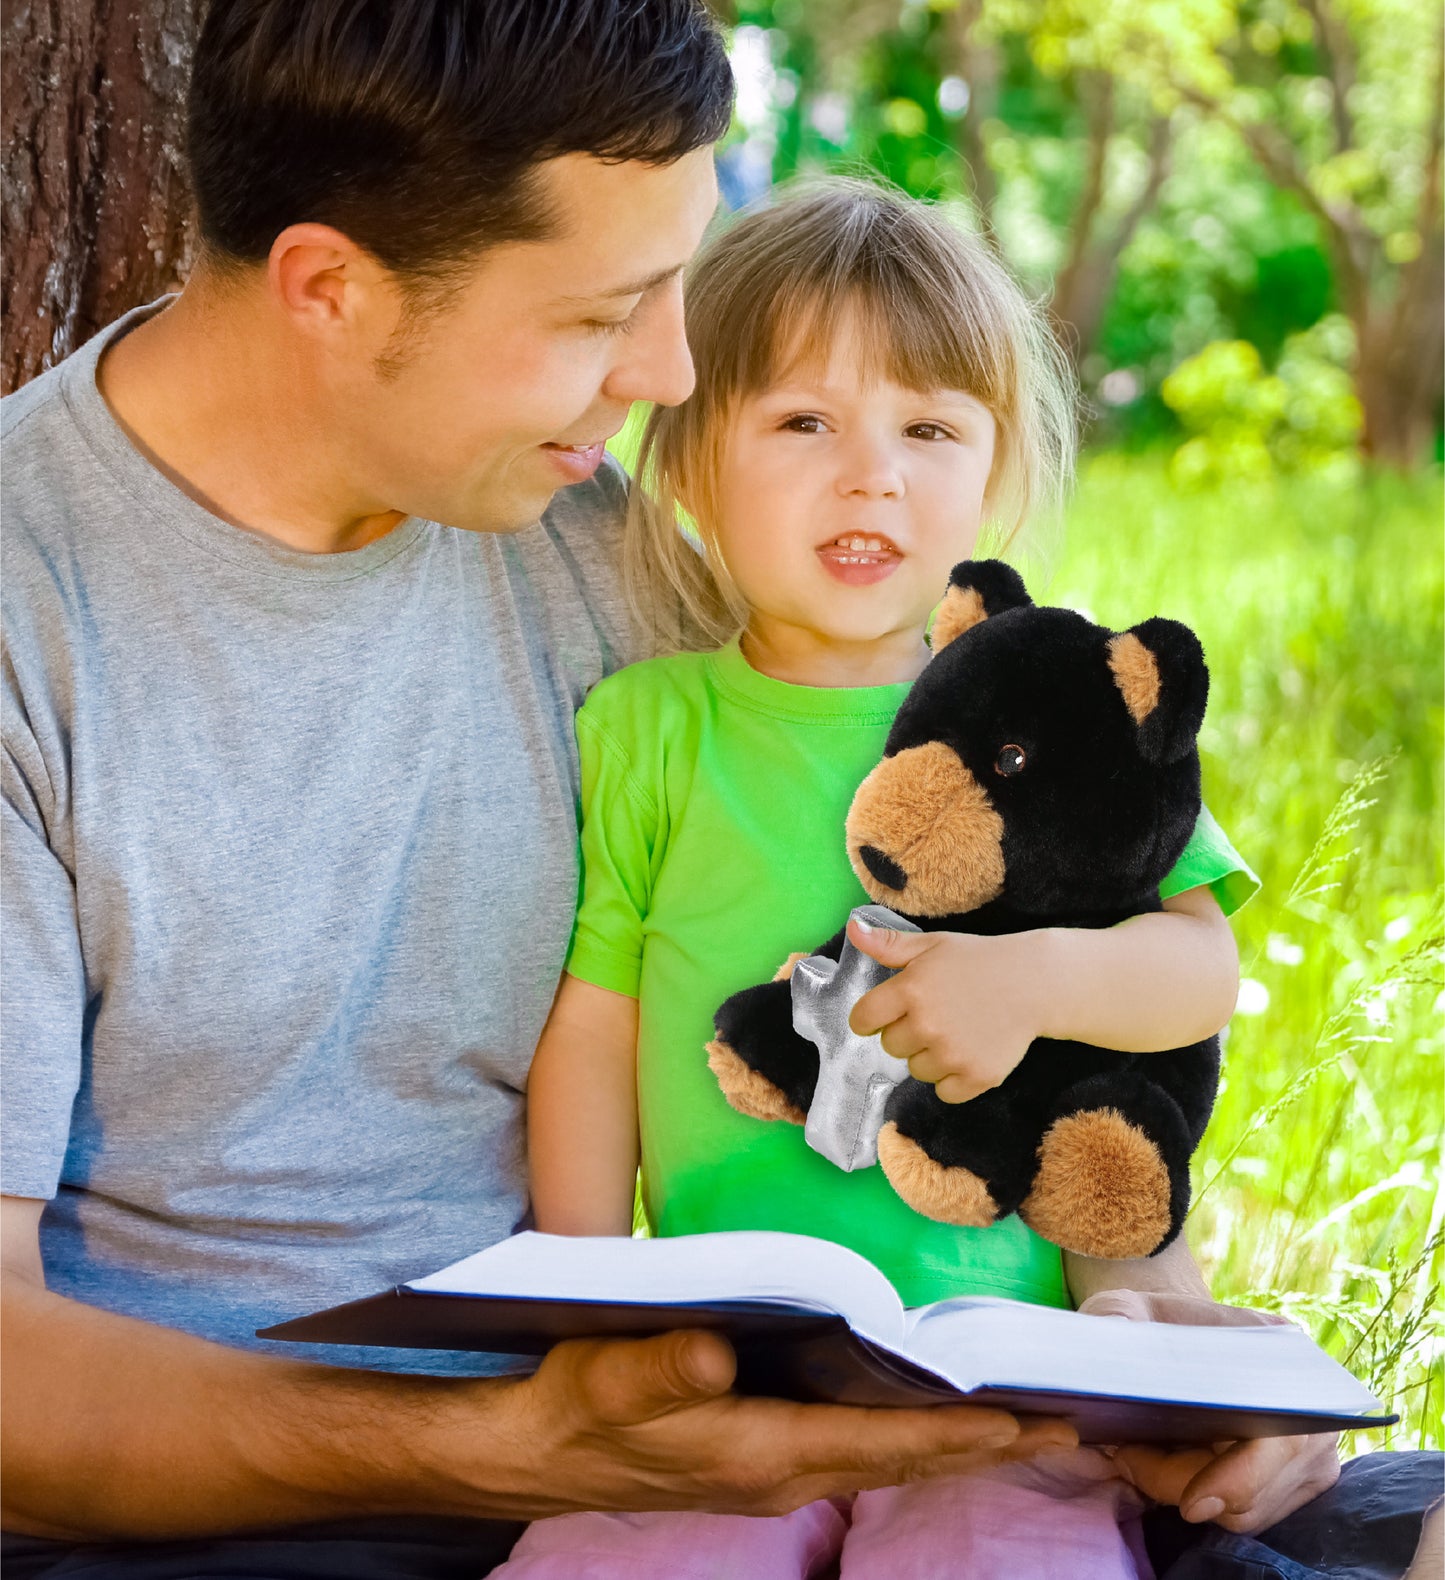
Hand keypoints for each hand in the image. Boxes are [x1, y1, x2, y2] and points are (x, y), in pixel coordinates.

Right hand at [469, 1328, 1077, 1517]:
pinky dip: (907, 1434)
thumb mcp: (610, 1379)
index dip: (961, 1433)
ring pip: (885, 1457)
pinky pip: (857, 1448)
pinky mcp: (758, 1455)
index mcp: (762, 1453)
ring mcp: (772, 1468)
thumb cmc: (577, 1405)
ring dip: (952, 1441)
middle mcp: (781, 1471)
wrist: (533, 1450)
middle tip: (1065, 1422)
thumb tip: (718, 1358)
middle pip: (905, 1460)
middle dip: (984, 1443)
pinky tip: (924, 1411)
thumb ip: (664, 1369)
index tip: (1032, 1421)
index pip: (885, 1445)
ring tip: (1018, 1418)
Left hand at [846, 917, 1044, 1102]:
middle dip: (907, 1033)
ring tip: (957, 1031)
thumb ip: (888, 944)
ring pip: (917, 1070)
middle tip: (936, 1015)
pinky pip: (945, 1092)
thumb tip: (852, 929)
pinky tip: (969, 1052)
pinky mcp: (976, 1077)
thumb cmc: (978, 960)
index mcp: (910, 989)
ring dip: (930, 1056)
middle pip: (891, 1046)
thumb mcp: (932, 945)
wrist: (1034, 982)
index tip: (885, 1016)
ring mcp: (952, 1054)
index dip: (870, 1019)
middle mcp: (926, 1024)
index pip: (863, 1019)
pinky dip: (954, 1080)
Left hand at [1078, 1288, 1340, 1533]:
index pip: (1282, 1439)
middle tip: (1125, 1457)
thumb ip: (1116, 1315)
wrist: (1183, 1332)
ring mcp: (1311, 1450)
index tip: (1191, 1503)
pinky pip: (1246, 1512)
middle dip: (1183, 1484)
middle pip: (1259, 1488)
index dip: (1242, 1479)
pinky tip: (1166, 1461)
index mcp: (1284, 1355)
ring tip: (1138, 1452)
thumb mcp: (1124, 1307)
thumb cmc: (1155, 1320)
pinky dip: (1201, 1496)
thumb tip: (1117, 1334)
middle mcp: (1314, 1408)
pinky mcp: (1295, 1480)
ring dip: (1187, 1491)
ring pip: (1249, 1510)